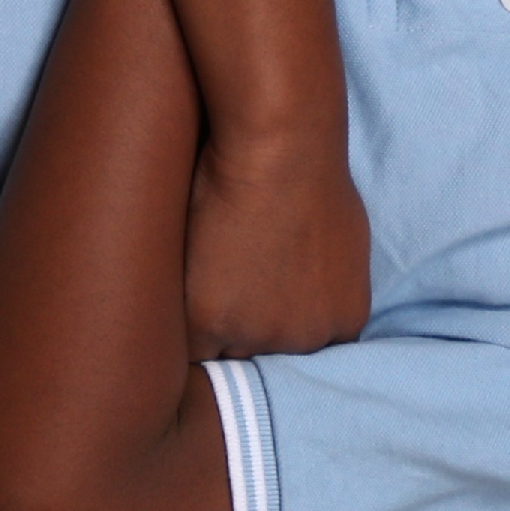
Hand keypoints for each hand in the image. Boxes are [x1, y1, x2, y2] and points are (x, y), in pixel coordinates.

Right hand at [185, 133, 373, 357]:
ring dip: (203, 339)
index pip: (302, 355)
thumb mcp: (343, 242)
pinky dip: (172, 327)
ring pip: (220, 360)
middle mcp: (307, 340)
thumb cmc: (311, 174)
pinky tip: (165, 301)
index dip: (271, 336)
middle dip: (239, 343)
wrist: (278, 146)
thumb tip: (302, 295)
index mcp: (344, 321)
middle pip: (263, 364)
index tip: (250, 315)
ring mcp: (259, 336)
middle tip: (216, 307)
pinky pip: (182, 346)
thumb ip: (325, 285)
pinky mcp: (210, 323)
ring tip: (187, 302)